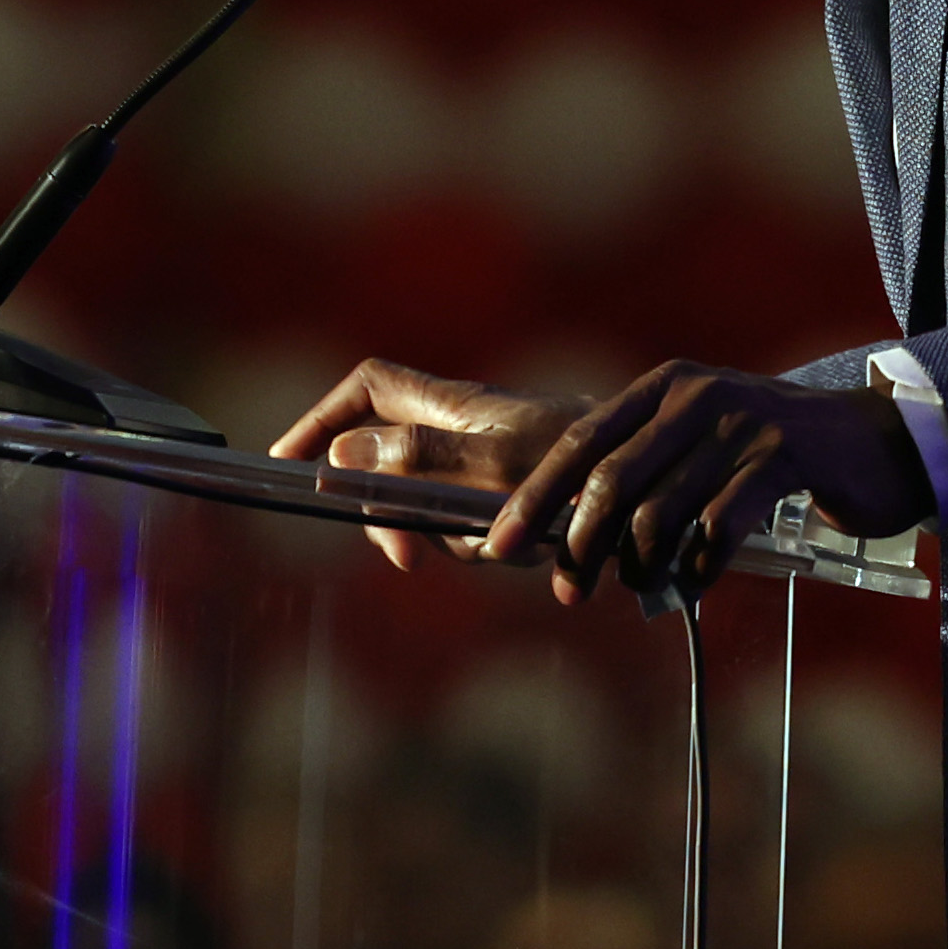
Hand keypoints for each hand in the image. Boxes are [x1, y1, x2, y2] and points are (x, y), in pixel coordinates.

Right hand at [269, 359, 592, 571]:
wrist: (657, 481)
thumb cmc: (581, 462)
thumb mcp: (495, 462)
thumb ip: (417, 458)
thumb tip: (342, 456)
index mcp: (448, 404)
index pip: (365, 390)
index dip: (322, 417)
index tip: (290, 461)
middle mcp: (460, 430)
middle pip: (386, 467)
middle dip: (394, 518)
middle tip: (409, 558)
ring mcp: (484, 464)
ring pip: (431, 510)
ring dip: (457, 541)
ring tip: (508, 545)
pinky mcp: (511, 498)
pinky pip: (474, 533)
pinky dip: (493, 548)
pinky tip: (531, 553)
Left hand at [488, 360, 932, 605]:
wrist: (869, 441)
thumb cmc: (767, 454)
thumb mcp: (698, 440)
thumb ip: (642, 469)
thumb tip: (566, 533)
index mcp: (662, 387)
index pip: (580, 441)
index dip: (536, 497)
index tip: (500, 545)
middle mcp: (694, 396)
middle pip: (611, 479)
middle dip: (579, 543)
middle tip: (567, 589)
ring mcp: (740, 423)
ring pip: (661, 509)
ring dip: (638, 564)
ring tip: (638, 587)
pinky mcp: (782, 457)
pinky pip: (719, 527)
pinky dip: (697, 567)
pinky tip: (693, 583)